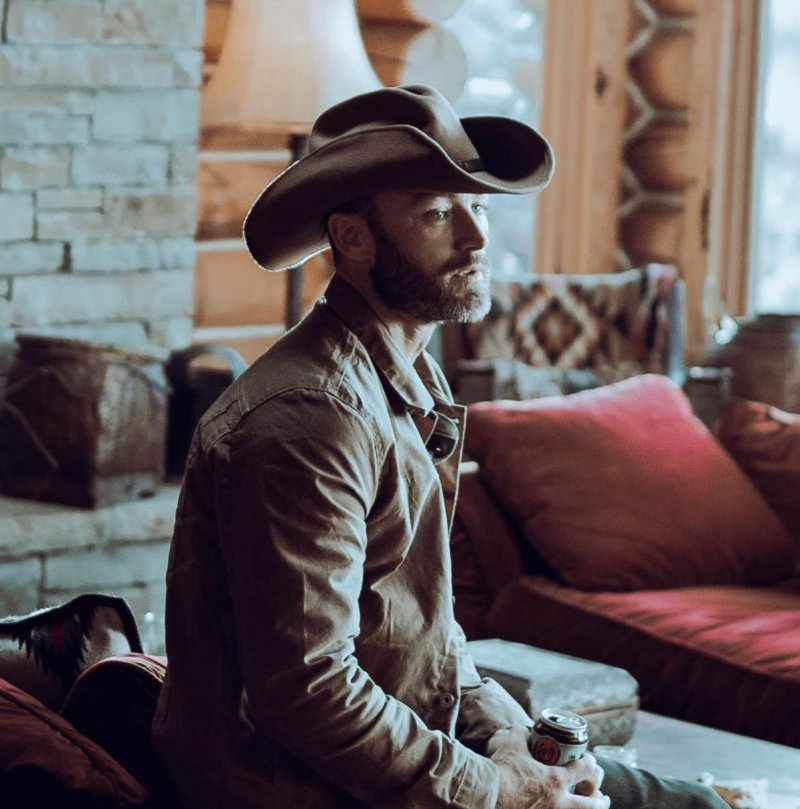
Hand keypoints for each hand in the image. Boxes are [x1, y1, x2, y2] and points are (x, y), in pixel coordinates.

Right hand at [488, 726, 608, 808]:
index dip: (590, 763)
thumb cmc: (503, 770)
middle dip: (600, 800)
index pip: (583, 770)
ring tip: (594, 808)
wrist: (490, 795)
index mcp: (555, 780)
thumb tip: (523, 729)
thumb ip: (521, 735)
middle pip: (590, 804)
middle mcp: (558, 801)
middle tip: (604, 797)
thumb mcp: (512, 746)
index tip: (589, 760)